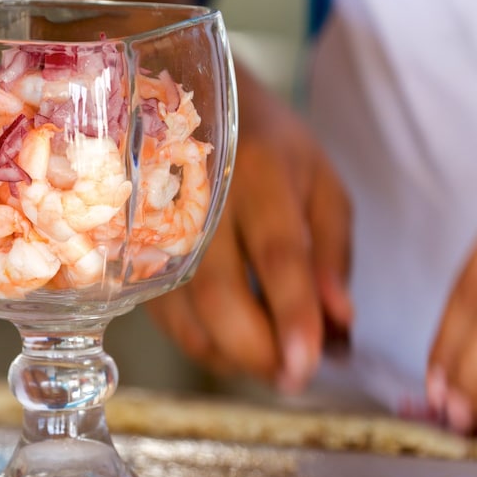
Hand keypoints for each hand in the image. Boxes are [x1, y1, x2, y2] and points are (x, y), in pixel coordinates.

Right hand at [145, 69, 352, 391]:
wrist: (183, 99)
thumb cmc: (265, 143)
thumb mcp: (319, 179)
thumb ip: (334, 251)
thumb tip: (340, 321)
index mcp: (258, 170)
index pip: (278, 254)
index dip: (294, 315)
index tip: (308, 365)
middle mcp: (200, 198)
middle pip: (220, 296)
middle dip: (260, 352)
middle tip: (295, 378)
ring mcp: (159, 226)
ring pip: (188, 318)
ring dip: (234, 359)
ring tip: (272, 363)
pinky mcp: (137, 253)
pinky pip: (170, 320)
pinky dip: (206, 347)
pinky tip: (237, 345)